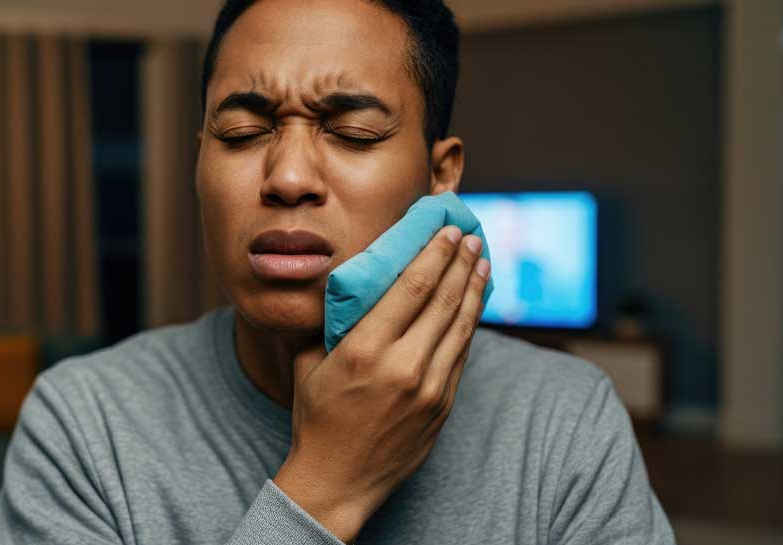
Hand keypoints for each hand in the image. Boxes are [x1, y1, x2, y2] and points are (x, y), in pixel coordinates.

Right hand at [273, 226, 489, 543]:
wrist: (336, 481)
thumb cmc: (316, 418)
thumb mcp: (309, 364)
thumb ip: (330, 324)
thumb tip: (347, 286)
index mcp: (365, 350)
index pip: (412, 287)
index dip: (435, 254)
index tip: (448, 230)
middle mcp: (403, 366)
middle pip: (444, 300)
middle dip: (460, 262)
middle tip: (470, 236)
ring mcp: (429, 389)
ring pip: (461, 326)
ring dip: (475, 288)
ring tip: (482, 262)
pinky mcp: (442, 406)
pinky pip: (461, 355)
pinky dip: (470, 324)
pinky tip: (473, 304)